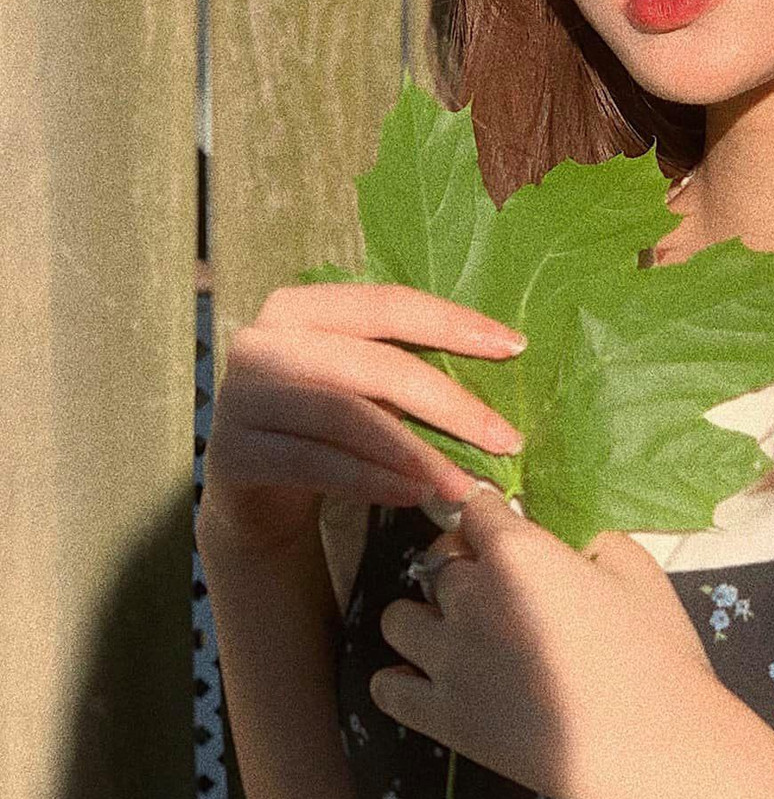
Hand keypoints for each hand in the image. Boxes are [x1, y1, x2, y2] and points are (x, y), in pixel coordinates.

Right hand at [198, 282, 527, 555]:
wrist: (255, 490)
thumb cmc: (326, 424)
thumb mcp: (361, 383)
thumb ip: (407, 363)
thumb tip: (502, 358)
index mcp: (300, 306)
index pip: (387, 304)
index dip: (453, 323)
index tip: (514, 348)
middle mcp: (263, 342)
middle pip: (374, 365)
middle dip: (448, 403)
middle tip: (504, 438)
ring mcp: (242, 398)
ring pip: (347, 418)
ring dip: (415, 452)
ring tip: (463, 481)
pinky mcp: (234, 453)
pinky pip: (318, 464)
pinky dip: (372, 480)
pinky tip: (414, 494)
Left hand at [369, 480, 730, 798]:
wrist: (658, 744)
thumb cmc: (656, 649)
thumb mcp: (631, 565)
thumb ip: (579, 534)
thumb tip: (548, 531)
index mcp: (516, 553)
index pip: (472, 507)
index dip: (488, 514)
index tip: (501, 526)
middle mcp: (470, 598)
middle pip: (437, 558)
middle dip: (465, 563)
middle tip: (502, 587)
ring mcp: (450, 661)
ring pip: (398, 618)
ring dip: (427, 615)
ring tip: (464, 631)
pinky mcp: (444, 718)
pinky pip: (387, 688)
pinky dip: (401, 677)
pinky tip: (434, 675)